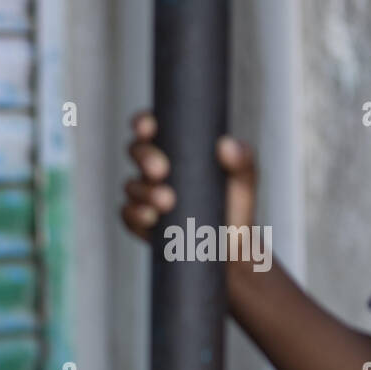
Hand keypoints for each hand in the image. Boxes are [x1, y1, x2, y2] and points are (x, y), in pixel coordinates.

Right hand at [121, 111, 257, 253]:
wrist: (228, 247)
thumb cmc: (234, 208)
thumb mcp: (243, 181)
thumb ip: (242, 160)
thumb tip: (226, 145)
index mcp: (176, 148)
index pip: (152, 127)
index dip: (144, 122)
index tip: (148, 127)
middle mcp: (154, 168)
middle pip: (135, 151)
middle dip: (144, 157)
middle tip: (161, 171)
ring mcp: (143, 194)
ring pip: (131, 185)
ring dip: (145, 192)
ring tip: (167, 202)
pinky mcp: (138, 220)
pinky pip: (126, 213)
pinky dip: (137, 214)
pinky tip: (152, 218)